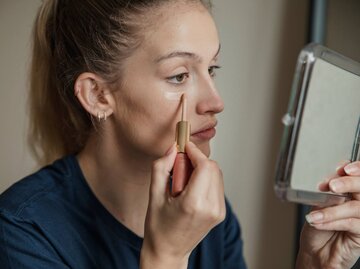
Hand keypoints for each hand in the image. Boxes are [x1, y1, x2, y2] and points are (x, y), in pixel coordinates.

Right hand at [140, 142, 225, 268]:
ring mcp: (218, 211)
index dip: (195, 152)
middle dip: (197, 160)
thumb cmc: (158, 227)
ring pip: (217, 174)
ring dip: (202, 169)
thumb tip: (172, 148)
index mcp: (193, 204)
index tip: (184, 146)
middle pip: (213, 168)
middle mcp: (211, 208)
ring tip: (183, 182)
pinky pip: (217, 185)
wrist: (168, 252)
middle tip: (180, 167)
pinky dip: (205, 179)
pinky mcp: (220, 213)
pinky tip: (191, 189)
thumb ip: (162, 167)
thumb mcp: (154, 195)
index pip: (205, 166)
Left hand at [296, 161, 359, 268]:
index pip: (359, 175)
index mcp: (352, 191)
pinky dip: (331, 222)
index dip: (357, 168)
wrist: (315, 251)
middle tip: (332, 186)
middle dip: (348, 183)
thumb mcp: (320, 202)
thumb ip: (328, 191)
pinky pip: (350, 223)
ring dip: (332, 210)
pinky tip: (317, 222)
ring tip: (314, 215)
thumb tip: (330, 180)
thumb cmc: (318, 225)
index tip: (343, 168)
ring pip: (356, 207)